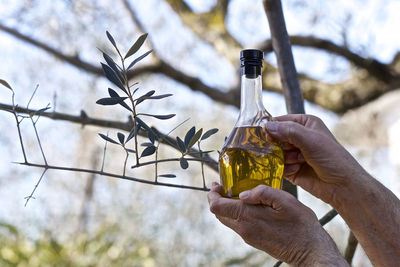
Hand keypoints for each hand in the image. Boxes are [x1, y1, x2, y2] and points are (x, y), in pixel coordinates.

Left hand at [208, 183, 347, 265]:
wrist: (311, 251)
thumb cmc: (302, 225)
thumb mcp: (286, 201)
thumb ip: (263, 193)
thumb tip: (243, 194)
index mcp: (248, 218)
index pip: (216, 207)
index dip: (212, 194)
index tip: (217, 184)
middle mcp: (244, 229)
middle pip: (219, 214)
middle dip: (217, 199)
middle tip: (224, 185)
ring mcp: (248, 236)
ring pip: (227, 220)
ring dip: (227, 206)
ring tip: (237, 193)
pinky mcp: (254, 240)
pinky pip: (237, 225)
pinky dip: (236, 213)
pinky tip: (249, 205)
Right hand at [264, 114, 365, 205]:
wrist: (342, 186)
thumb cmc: (333, 158)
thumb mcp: (310, 139)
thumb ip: (288, 131)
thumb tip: (267, 127)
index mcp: (305, 124)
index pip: (281, 121)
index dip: (272, 127)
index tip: (266, 135)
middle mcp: (299, 137)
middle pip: (275, 138)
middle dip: (279, 145)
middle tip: (287, 149)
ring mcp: (295, 153)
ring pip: (275, 153)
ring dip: (284, 158)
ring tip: (299, 161)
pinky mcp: (292, 168)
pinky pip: (278, 166)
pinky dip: (285, 168)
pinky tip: (298, 169)